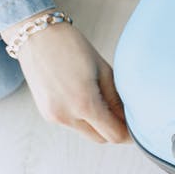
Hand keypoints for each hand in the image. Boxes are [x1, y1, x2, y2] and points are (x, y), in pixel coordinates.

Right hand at [2, 11, 128, 143]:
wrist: (36, 35)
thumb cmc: (72, 47)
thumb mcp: (103, 71)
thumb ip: (117, 99)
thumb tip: (130, 119)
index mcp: (84, 103)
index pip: (114, 135)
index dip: (129, 134)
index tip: (139, 127)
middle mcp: (66, 115)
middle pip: (101, 138)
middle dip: (115, 130)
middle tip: (125, 115)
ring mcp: (53, 116)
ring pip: (87, 133)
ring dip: (99, 125)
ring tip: (105, 103)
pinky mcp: (46, 113)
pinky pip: (73, 124)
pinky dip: (84, 119)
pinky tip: (88, 99)